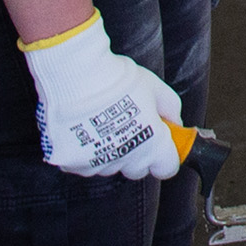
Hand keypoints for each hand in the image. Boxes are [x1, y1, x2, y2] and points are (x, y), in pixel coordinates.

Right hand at [20, 11, 183, 178]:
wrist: (76, 77)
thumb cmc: (116, 80)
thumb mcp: (156, 88)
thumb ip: (170, 109)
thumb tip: (174, 123)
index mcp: (151, 144)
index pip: (167, 168)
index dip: (166, 156)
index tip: (163, 147)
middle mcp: (125, 159)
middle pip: (137, 168)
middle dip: (138, 153)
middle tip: (130, 128)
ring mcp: (97, 164)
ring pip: (109, 166)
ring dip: (110, 152)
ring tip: (103, 124)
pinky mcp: (71, 163)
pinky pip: (83, 164)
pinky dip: (85, 152)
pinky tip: (84, 129)